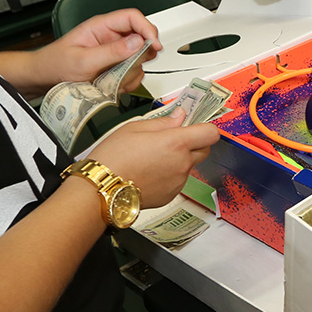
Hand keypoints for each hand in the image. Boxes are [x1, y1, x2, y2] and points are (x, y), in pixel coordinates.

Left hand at [40, 9, 160, 91]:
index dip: (147, 29)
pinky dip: (129, 81)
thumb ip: (111, 51)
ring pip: (140, 58)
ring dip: (133, 72)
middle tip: (134, 66)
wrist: (44, 79)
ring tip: (116, 79)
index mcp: (101, 26)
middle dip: (142, 55)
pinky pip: (133, 72)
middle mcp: (111, 37)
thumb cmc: (55, 64)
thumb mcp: (83, 60)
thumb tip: (137, 42)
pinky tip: (114, 85)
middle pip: (142, 37)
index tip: (154, 45)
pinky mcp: (116, 67)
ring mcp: (114, 53)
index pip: (133, 18)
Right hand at [93, 111, 220, 207]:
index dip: (206, 128)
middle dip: (194, 143)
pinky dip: (169, 175)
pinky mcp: (171, 195)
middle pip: (204, 150)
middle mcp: (182, 164)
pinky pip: (177, 181)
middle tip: (173, 140)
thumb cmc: (113, 158)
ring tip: (152, 158)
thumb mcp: (134, 128)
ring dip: (179, 160)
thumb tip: (179, 116)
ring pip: (189, 166)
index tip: (196, 126)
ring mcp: (178, 181)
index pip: (210, 133)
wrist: (101, 189)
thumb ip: (163, 122)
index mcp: (176, 143)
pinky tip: (149, 172)